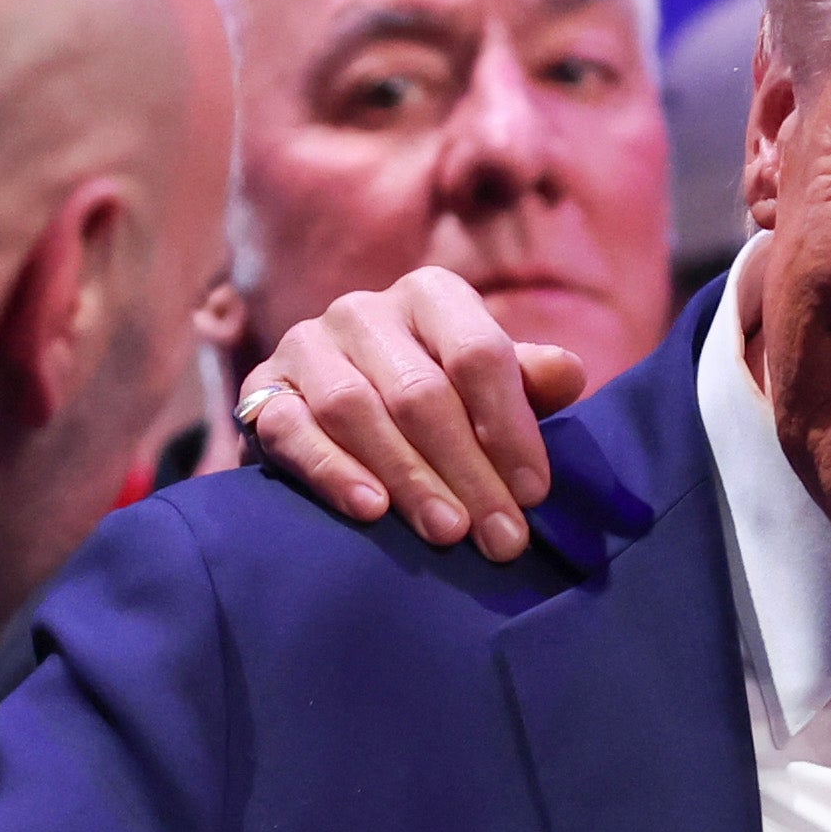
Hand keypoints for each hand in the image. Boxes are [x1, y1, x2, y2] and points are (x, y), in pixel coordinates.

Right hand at [242, 268, 583, 561]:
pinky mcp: (262, 389)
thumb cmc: (434, 399)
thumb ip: (527, 382)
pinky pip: (294, 430)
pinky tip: (371, 510)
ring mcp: (306, 345)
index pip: (478, 354)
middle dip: (467, 470)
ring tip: (447, 533)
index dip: (509, 426)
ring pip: (356, 411)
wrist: (329, 413)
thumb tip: (568, 374)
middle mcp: (362, 309)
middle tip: (500, 537)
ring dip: (408, 477)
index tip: (535, 493)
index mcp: (429, 295)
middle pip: (421, 392)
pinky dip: (333, 471)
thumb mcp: (487, 387)